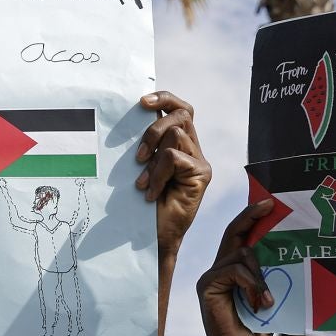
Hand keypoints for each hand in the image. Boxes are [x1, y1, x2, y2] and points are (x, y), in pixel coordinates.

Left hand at [135, 91, 209, 254]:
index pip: (180, 109)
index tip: (141, 102)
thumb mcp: (141, 167)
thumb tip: (133, 116)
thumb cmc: (142, 206)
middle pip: (181, 114)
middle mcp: (193, 149)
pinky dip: (157, 174)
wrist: (154, 237)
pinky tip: (151, 193)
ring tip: (144, 183)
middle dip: (153, 129)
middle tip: (138, 157)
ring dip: (152, 160)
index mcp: (180, 144)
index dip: (164, 99)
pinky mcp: (202, 174)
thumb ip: (145, 145)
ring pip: (175, 135)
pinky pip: (173, 157)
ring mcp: (200, 161)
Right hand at [195, 199, 277, 335]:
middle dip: (252, 218)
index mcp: (233, 270)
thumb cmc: (260, 328)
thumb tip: (289, 246)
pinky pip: (233, 271)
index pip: (239, 236)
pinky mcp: (207, 288)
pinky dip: (251, 284)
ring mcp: (210, 279)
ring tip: (268, 299)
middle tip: (272, 206)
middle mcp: (218, 270)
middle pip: (233, 234)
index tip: (269, 202)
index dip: (251, 216)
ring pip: (240, 255)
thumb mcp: (269, 293)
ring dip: (260, 275)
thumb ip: (270, 272)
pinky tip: (261, 302)